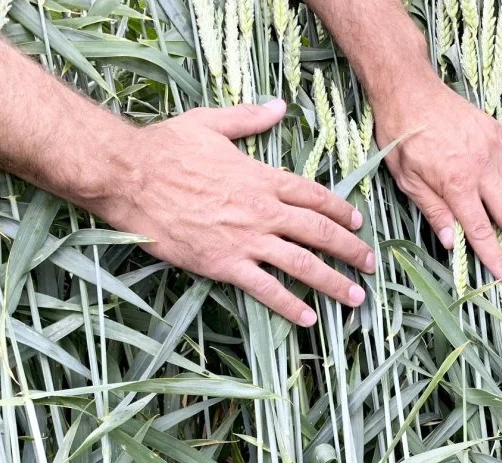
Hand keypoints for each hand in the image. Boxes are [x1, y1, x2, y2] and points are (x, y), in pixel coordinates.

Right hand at [92, 100, 374, 326]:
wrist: (130, 178)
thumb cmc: (164, 148)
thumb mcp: (210, 123)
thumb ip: (249, 118)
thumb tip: (279, 106)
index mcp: (262, 177)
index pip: (314, 195)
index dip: (340, 210)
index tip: (358, 222)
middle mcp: (262, 210)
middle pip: (319, 232)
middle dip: (351, 249)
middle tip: (371, 265)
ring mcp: (246, 240)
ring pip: (302, 264)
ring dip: (333, 282)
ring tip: (355, 297)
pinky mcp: (224, 264)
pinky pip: (266, 289)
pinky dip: (290, 305)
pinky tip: (309, 318)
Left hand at [373, 79, 501, 284]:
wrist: (408, 90)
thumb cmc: (401, 136)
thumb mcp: (407, 180)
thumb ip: (433, 211)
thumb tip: (453, 243)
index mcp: (457, 184)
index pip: (481, 231)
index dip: (498, 257)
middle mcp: (482, 168)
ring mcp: (494, 148)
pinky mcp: (499, 132)